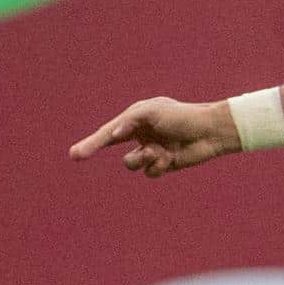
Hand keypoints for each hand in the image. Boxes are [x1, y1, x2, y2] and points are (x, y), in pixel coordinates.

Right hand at [70, 97, 239, 176]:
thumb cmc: (181, 116)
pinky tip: (169, 157)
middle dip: (94, 149)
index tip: (73, 154)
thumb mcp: (152, 112)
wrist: (209, 132)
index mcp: (135, 119)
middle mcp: (140, 134)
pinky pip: (149, 172)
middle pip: (111, 147)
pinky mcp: (163, 164)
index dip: (90, 143)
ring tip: (155, 152)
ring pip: (131, 163)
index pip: (108, 132)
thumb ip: (130, 121)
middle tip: (76, 155)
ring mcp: (151, 150)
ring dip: (139, 159)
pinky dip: (157, 166)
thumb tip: (113, 134)